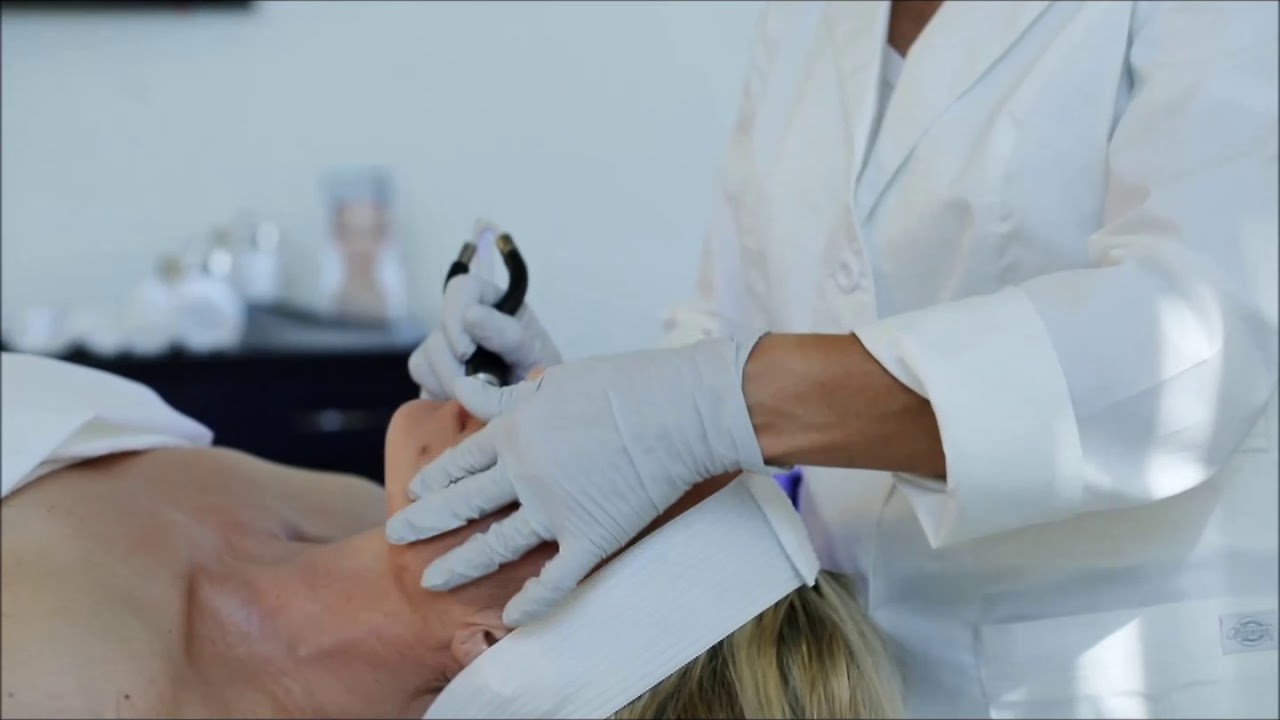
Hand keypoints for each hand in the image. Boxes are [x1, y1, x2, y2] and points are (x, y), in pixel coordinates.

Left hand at [385, 334, 769, 626]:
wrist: (680, 409)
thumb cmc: (623, 385)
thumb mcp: (554, 380)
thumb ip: (506, 396)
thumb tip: (466, 390)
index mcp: (514, 431)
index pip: (460, 462)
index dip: (435, 479)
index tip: (415, 491)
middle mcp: (524, 474)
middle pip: (462, 504)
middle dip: (424, 522)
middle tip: (396, 535)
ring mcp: (555, 510)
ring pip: (495, 546)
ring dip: (460, 564)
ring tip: (431, 579)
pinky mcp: (591, 537)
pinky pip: (555, 580)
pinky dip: (533, 601)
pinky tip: (513, 616)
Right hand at [408, 274, 561, 399]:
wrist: (537, 414)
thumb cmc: (541, 376)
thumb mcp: (534, 354)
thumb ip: (507, 334)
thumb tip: (470, 314)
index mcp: (493, 304)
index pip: (462, 288)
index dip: (454, 315)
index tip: (465, 351)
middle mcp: (463, 320)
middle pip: (438, 331)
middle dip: (455, 366)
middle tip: (480, 386)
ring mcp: (444, 346)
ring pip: (423, 359)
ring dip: (449, 383)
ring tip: (479, 398)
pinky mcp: (433, 374)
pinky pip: (421, 381)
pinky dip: (439, 394)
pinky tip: (463, 402)